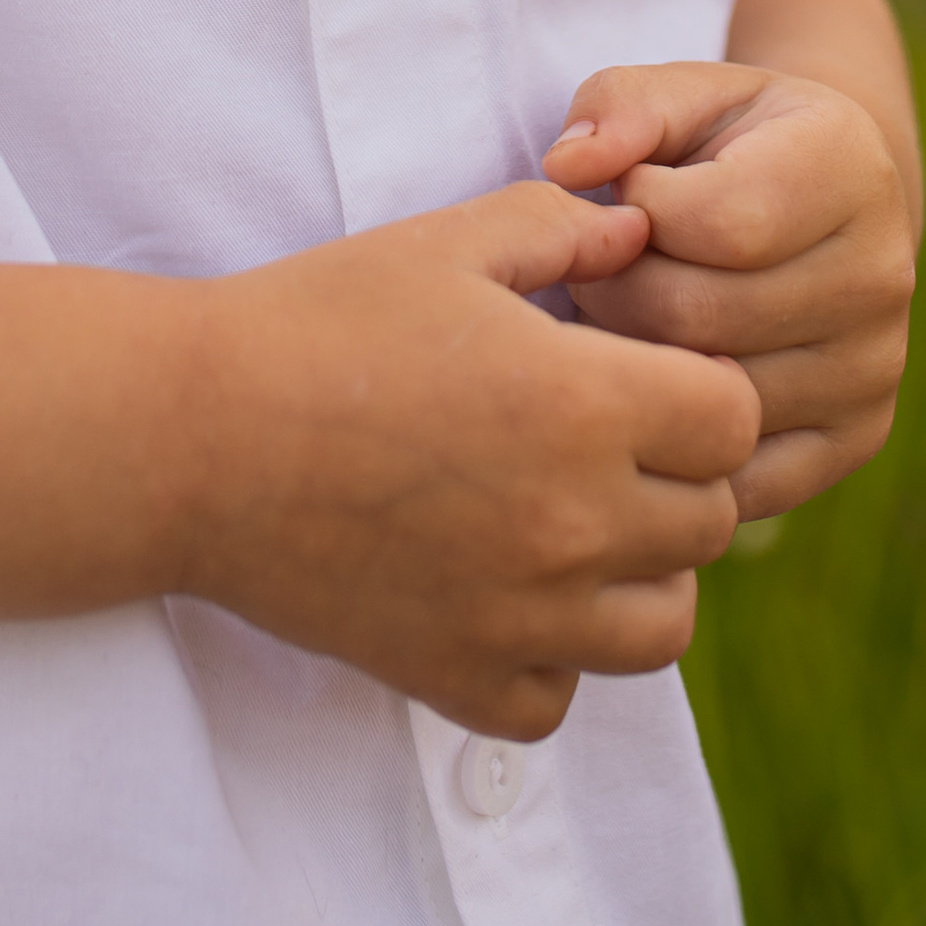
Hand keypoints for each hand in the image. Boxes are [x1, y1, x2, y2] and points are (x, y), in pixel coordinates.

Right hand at [180, 183, 759, 737]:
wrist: (191, 439)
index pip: (734, 419)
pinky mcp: (456, 677)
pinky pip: (560, 697)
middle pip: (711, 523)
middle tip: (604, 439)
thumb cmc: (317, 322)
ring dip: (638, 576)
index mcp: (583, 404)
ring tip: (572, 523)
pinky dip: (551, 657)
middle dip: (677, 475)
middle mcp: (572, 523)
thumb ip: (561, 227)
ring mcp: (519, 614)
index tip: (642, 372)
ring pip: (661, 628)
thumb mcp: (446, 242)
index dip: (700, 387)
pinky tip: (505, 592)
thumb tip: (638, 232)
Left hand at [542, 63, 915, 519]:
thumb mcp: (679, 96)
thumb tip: (566, 168)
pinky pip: (737, 470)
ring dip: (636, 360)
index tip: (626, 196)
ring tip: (628, 314)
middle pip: (696, 315)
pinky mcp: (856, 437)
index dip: (634, 210)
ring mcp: (875, 366)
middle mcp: (883, 272)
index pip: (712, 222)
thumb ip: (617, 107)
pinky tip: (655, 381)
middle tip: (599, 269)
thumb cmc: (726, 146)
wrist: (821, 213)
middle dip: (615, 290)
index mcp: (849, 167)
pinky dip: (677, 437)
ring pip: (708, 396)